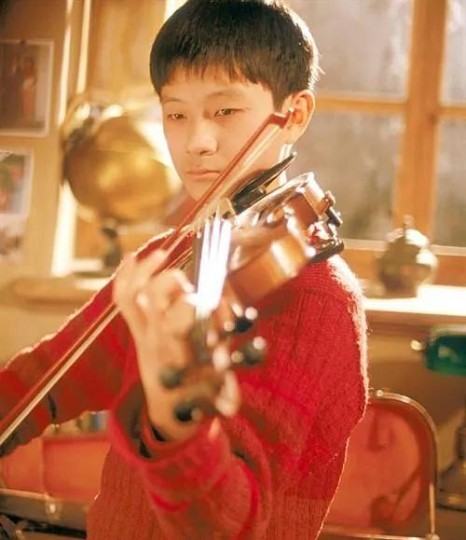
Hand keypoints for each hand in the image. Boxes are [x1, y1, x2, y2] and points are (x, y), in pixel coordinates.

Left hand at [113, 250, 239, 440]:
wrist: (170, 412)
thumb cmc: (199, 395)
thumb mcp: (219, 385)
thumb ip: (224, 367)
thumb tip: (229, 353)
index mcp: (179, 350)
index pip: (180, 316)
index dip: (196, 301)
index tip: (213, 300)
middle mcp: (156, 338)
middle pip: (154, 297)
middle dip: (172, 281)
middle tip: (189, 283)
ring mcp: (143, 334)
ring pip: (134, 294)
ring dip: (145, 269)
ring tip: (162, 254)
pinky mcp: (136, 332)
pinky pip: (123, 300)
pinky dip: (124, 276)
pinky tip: (132, 257)